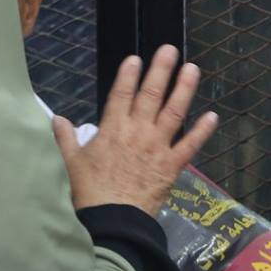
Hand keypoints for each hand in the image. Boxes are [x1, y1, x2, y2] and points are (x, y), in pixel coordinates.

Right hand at [52, 46, 217, 214]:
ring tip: (192, 69)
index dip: (129, 74)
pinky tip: (213, 116)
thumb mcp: (71, 162)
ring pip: (174, 112)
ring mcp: (158, 147)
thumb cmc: (89, 191)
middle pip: (151, 94)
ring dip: (184, 89)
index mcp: (112, 128)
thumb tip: (57, 119)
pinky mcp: (172, 165)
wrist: (112, 220)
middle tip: (170, 50)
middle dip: (161, 70)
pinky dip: (202, 131)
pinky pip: (190, 145)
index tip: (135, 58)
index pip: (121, 93)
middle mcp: (138, 131)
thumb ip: (64, 138)